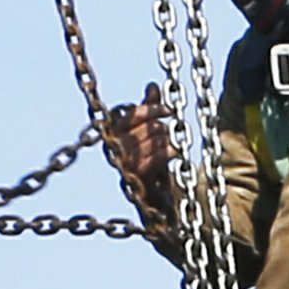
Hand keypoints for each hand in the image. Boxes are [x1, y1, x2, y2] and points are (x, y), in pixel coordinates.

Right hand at [104, 82, 174, 209]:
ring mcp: (123, 167)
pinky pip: (151, 161)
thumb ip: (148, 111)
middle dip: (159, 127)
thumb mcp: (148, 133)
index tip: (168, 109)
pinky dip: (166, 154)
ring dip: (165, 140)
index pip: (129, 115)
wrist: (153, 202)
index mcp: (111, 134)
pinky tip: (177, 151)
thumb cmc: (149, 163)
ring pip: (146, 143)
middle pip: (139, 129)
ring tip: (174, 142)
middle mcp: (113, 150)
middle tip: (170, 131)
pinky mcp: (135, 182)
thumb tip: (151, 86)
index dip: (150, 109)